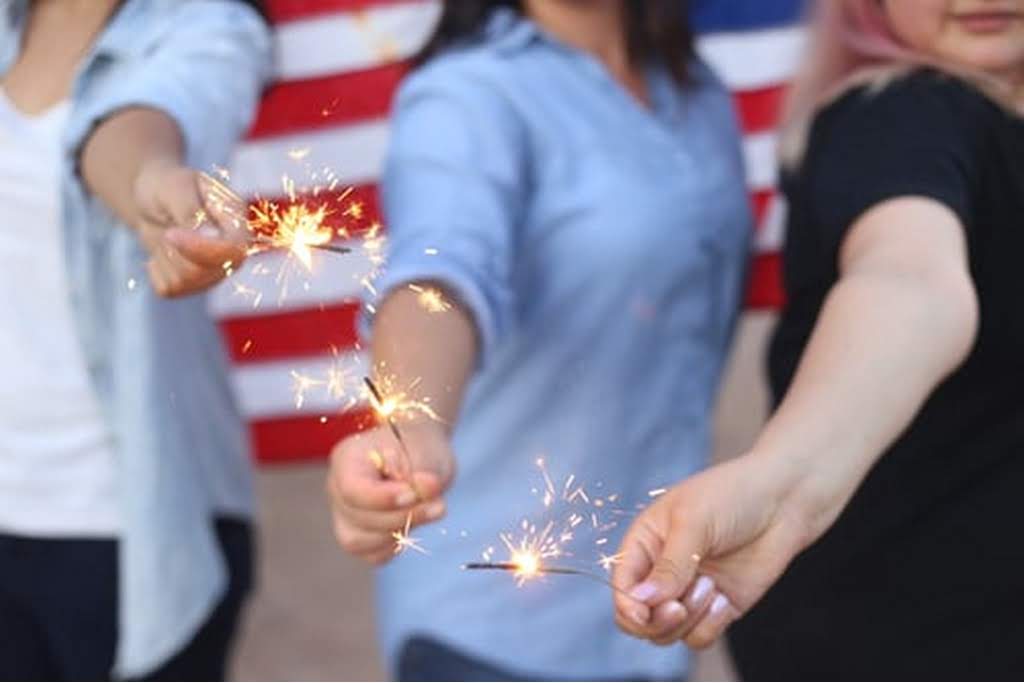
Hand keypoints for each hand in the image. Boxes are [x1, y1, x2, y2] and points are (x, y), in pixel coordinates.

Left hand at [133, 160, 249, 296]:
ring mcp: (215, 271)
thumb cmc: (167, 186)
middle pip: (207, 270)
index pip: (234, 249)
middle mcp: (233, 252)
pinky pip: (169, 288)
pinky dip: (155, 269)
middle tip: (167, 229)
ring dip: (165, 257)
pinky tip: (162, 250)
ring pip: (185, 281)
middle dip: (177, 251)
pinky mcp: (193, 285)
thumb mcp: (175, 188)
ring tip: (167, 235)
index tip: (170, 233)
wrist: (151, 199)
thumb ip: (192, 211)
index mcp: (237, 221)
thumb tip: (212, 237)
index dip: (202, 248)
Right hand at [327, 420, 455, 564]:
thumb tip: (426, 489)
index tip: (413, 494)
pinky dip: (397, 546)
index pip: (352, 489)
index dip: (382, 499)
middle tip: (438, 505)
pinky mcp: (359, 536)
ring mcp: (344, 515)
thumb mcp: (426, 452)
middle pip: (357, 517)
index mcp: (347, 458)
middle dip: (401, 516)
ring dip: (400, 533)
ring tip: (432, 511)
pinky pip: (372, 555)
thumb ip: (424, 471)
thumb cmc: (418, 448)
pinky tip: (415, 524)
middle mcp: (337, 489)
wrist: (418, 454)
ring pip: (359, 542)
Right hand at [612, 456, 817, 648]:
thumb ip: (668, 566)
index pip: (622, 586)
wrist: (784, 500)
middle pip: (639, 619)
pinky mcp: (717, 608)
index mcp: (645, 544)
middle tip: (679, 608)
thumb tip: (641, 600)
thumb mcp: (693, 522)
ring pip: (669, 633)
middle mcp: (662, 572)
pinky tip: (725, 598)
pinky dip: (710, 625)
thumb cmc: (732, 495)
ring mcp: (689, 592)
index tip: (645, 613)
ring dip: (690, 618)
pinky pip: (699, 637)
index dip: (628, 605)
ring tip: (712, 586)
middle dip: (657, 621)